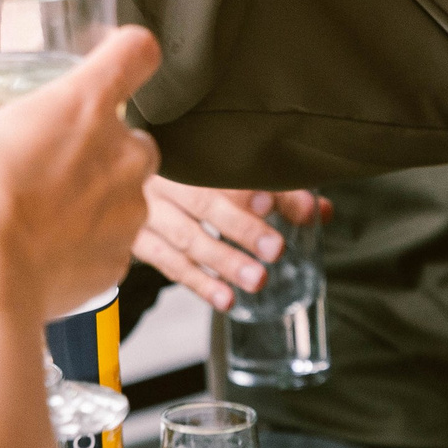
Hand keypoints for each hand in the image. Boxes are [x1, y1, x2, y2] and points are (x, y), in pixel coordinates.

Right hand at [0, 26, 161, 319]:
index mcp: (83, 103)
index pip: (136, 51)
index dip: (126, 51)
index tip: (114, 60)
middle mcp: (120, 153)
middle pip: (131, 133)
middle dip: (98, 146)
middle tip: (50, 160)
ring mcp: (127, 209)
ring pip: (123, 193)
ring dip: (90, 198)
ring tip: (39, 212)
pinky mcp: (119, 260)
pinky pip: (108, 243)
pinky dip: (83, 245)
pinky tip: (43, 248)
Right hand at [132, 180, 330, 310]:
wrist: (126, 175)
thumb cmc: (191, 173)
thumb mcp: (231, 172)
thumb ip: (278, 191)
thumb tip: (321, 212)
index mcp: (187, 149)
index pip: (218, 166)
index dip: (242, 187)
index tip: (268, 202)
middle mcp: (162, 176)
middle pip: (201, 201)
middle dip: (240, 227)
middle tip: (275, 250)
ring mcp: (145, 208)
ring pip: (184, 237)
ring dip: (222, 261)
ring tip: (256, 280)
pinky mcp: (136, 238)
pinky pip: (167, 263)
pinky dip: (197, 282)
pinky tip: (225, 298)